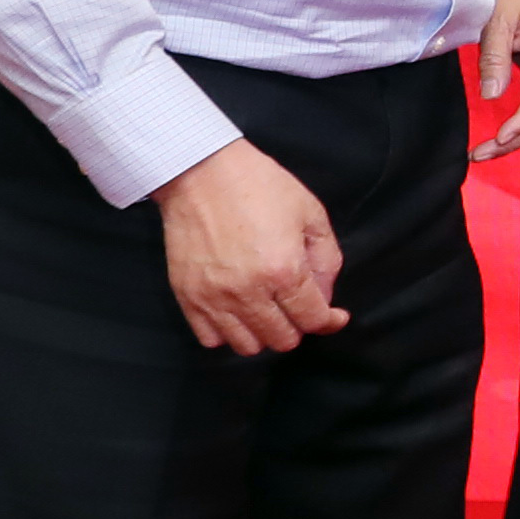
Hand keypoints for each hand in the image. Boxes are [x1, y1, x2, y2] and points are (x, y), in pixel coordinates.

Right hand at [154, 137, 345, 354]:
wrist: (202, 172)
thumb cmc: (259, 186)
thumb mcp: (311, 214)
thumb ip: (327, 261)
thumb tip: (326, 298)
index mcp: (284, 271)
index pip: (312, 320)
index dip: (328, 320)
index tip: (332, 314)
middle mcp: (248, 291)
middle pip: (281, 340)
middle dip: (297, 326)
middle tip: (296, 305)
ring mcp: (213, 297)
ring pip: (247, 346)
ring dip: (264, 333)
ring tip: (267, 310)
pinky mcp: (187, 295)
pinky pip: (210, 338)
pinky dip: (228, 332)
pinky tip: (237, 312)